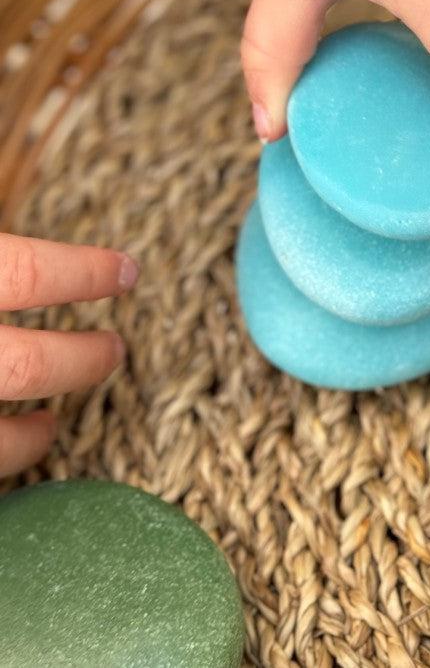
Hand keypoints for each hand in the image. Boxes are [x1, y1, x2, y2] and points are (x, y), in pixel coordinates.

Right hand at [0, 234, 137, 476]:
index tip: (126, 272)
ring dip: (29, 438)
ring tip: (48, 426)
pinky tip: (3, 453)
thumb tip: (28, 259)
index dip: (85, 272)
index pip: (27, 273)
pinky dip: (0, 461)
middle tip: (115, 350)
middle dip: (82, 361)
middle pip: (28, 365)